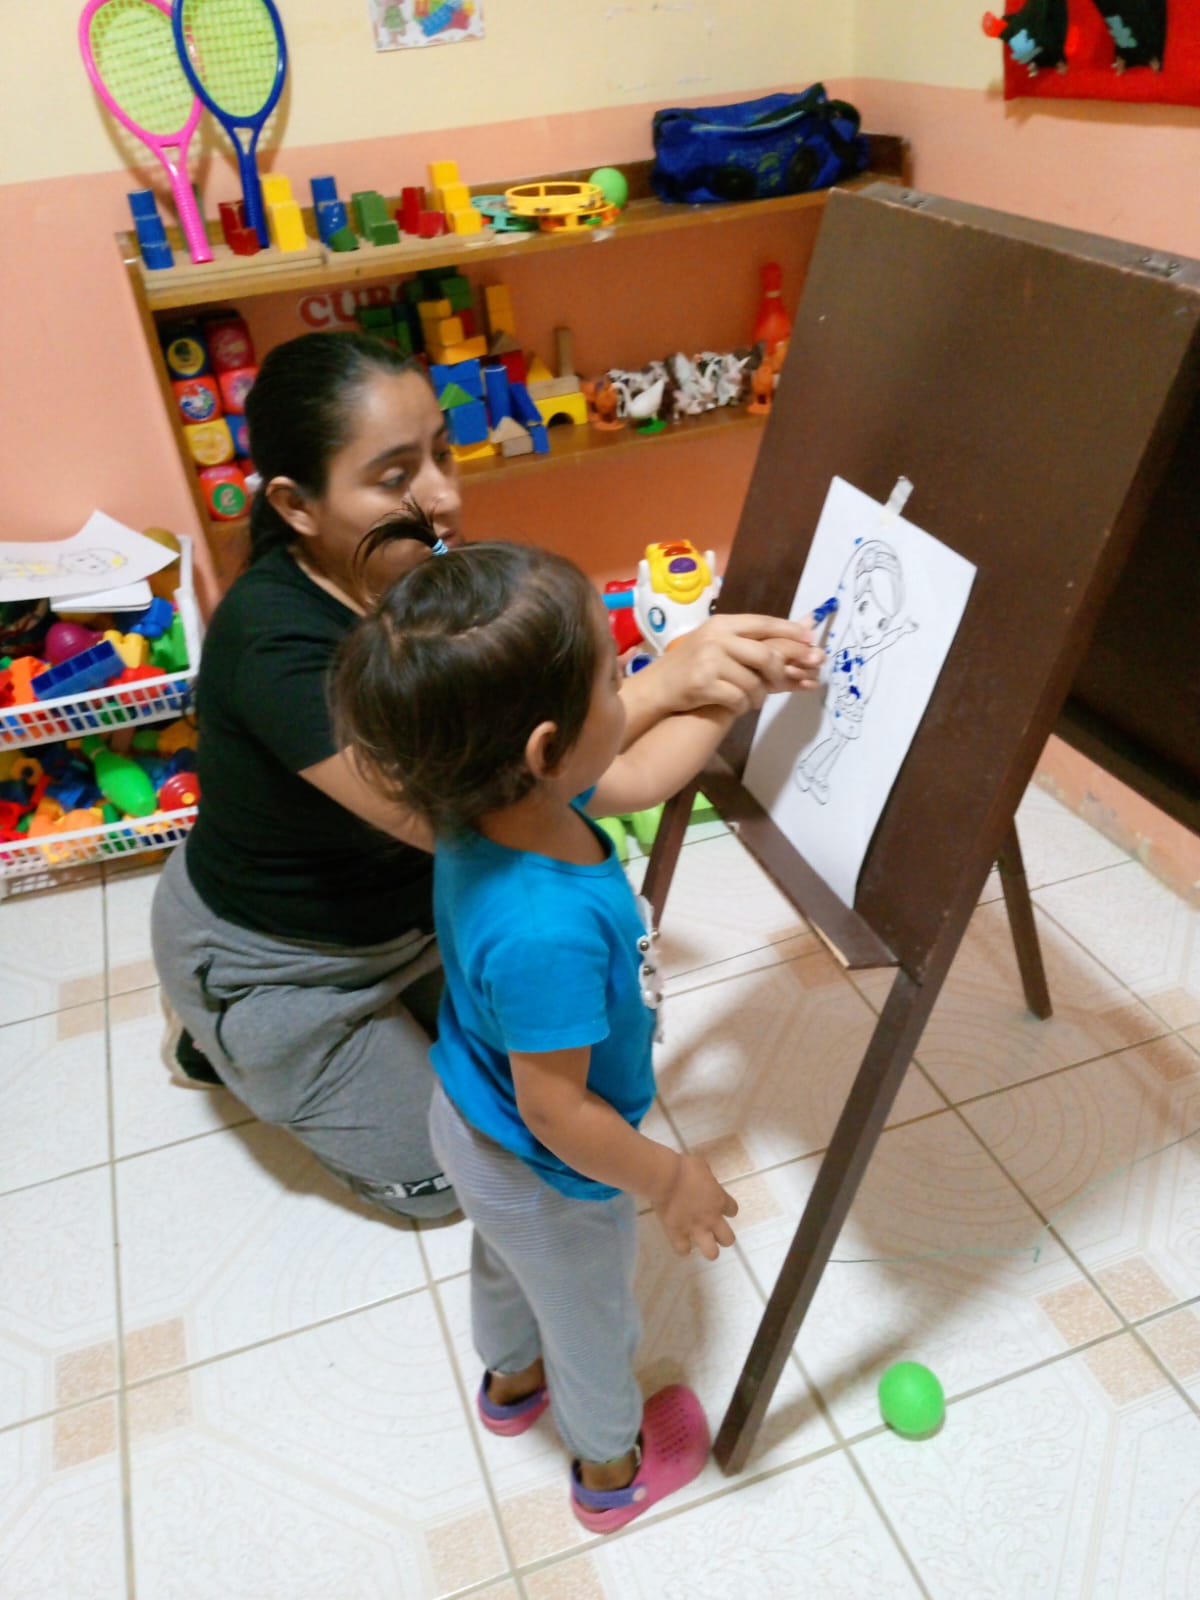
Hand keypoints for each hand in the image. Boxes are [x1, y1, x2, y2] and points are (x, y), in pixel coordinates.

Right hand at [648, 615, 825, 716]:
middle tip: (790, 682)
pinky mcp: (703, 684)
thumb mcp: (718, 644)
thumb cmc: (692, 665)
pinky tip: (739, 706)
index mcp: (723, 624)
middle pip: (765, 654)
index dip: (792, 632)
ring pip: (753, 682)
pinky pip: (739, 699)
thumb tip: (802, 632)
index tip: (813, 641)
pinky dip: (744, 706)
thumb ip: (752, 640)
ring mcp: (708, 661)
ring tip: (754, 700)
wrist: (657, 687)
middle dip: (782, 671)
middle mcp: (716, 638)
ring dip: (759, 695)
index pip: (764, 623)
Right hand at [652, 1153, 738, 1259]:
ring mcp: (696, 1229)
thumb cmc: (684, 1167)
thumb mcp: (703, 1167)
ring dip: (708, 1248)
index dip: (727, 1210)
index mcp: (719, 1200)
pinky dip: (682, 1248)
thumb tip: (705, 1179)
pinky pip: (683, 1251)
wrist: (666, 1177)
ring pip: (712, 1253)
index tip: (719, 1207)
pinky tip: (680, 1240)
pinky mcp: (678, 1234)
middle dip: (723, 1237)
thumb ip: (707, 1178)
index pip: (733, 1211)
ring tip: (700, 1241)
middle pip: (728, 1239)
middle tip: (712, 1230)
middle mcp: (712, 1218)